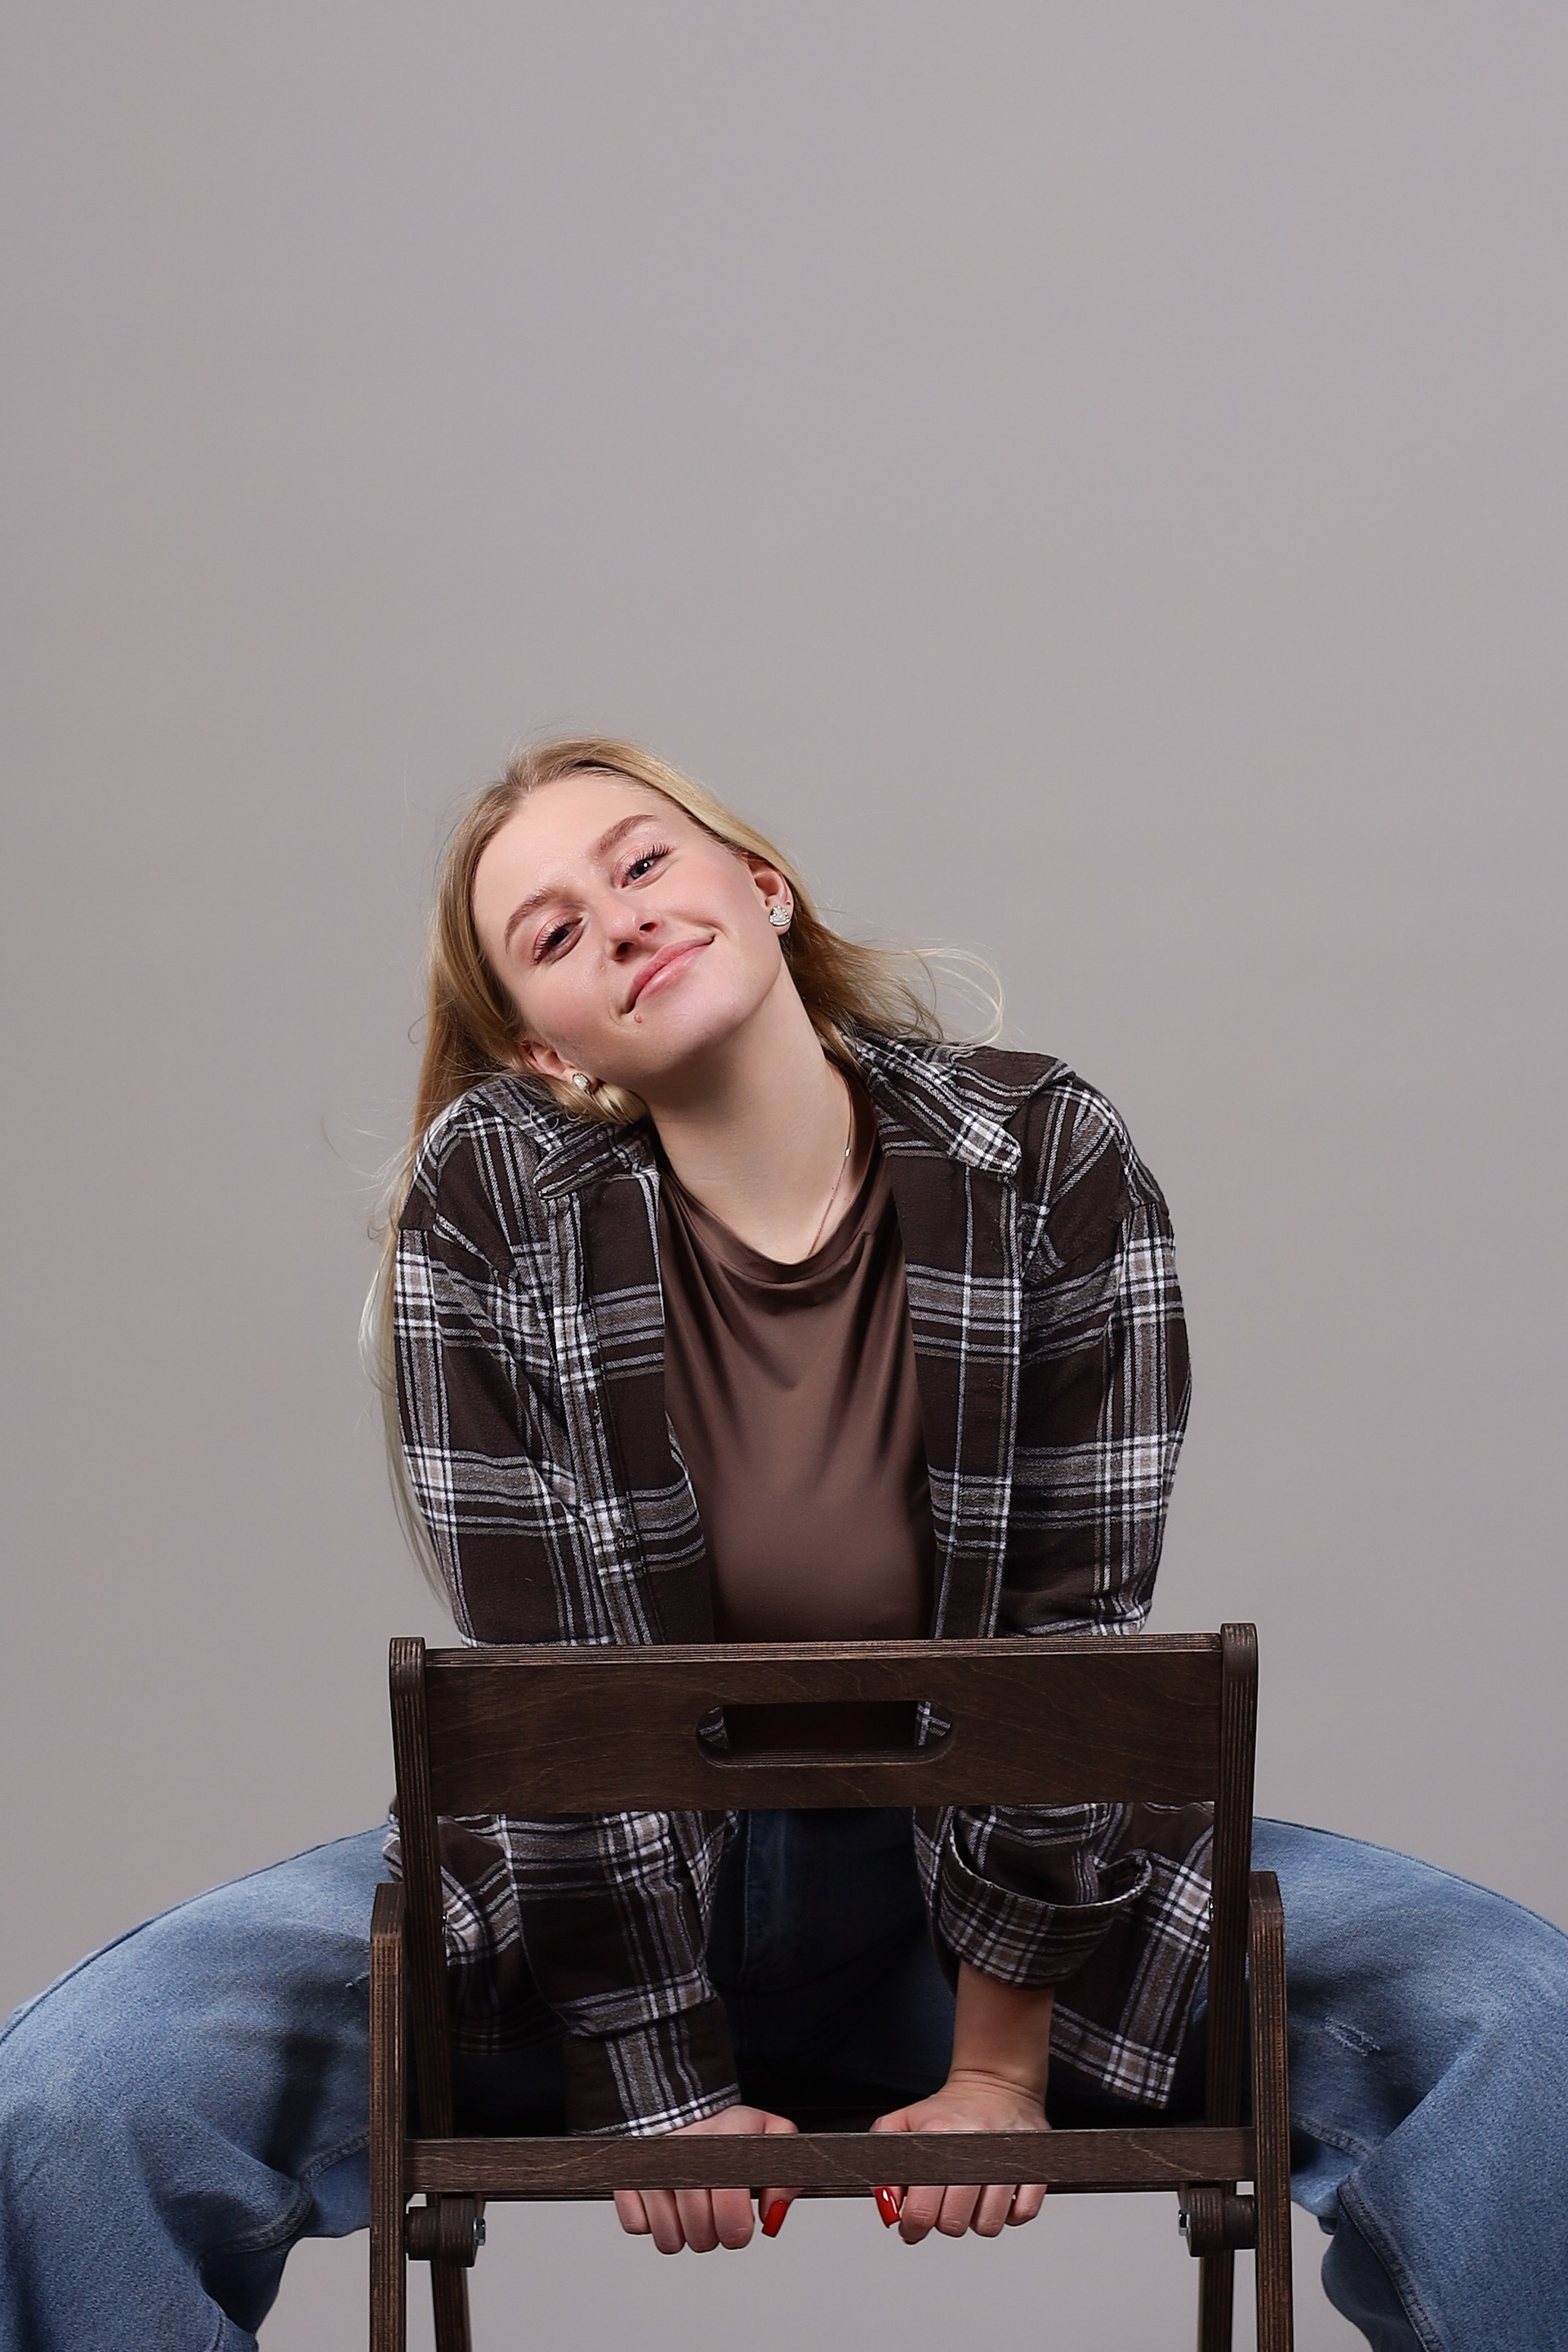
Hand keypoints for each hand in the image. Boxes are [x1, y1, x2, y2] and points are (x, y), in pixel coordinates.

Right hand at [613, 2102, 799, 2252]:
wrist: (678, 2101)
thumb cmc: (728, 2130)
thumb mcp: (769, 2137)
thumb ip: (785, 2177)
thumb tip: (772, 2216)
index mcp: (727, 2136)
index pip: (730, 2212)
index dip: (737, 2229)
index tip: (741, 2225)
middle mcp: (686, 2147)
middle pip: (700, 2234)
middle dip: (713, 2235)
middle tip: (716, 2212)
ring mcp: (652, 2162)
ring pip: (669, 2238)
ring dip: (683, 2233)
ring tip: (692, 2206)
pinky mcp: (626, 2174)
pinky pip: (637, 2226)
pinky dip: (651, 2222)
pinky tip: (665, 2199)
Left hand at [870, 2069, 1050, 2241]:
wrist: (995, 2083)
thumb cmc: (949, 2111)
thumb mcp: (903, 2124)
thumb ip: (885, 2165)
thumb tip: (888, 2208)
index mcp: (940, 2138)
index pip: (922, 2211)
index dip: (912, 2225)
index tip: (912, 2223)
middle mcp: (975, 2148)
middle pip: (954, 2224)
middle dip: (944, 2220)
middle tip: (944, 2201)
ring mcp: (1008, 2159)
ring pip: (988, 2225)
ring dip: (977, 2219)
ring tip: (971, 2195)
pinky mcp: (1035, 2167)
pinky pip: (1021, 2216)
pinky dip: (1009, 2213)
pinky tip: (996, 2193)